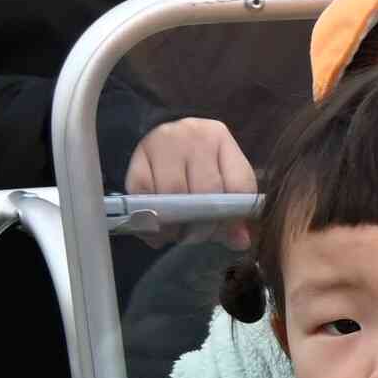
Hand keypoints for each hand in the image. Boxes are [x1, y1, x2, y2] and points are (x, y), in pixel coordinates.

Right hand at [123, 118, 256, 237]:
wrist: (167, 140)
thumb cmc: (202, 162)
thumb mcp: (225, 179)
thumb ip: (237, 211)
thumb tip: (240, 242)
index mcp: (221, 138)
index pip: (237, 186)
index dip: (232, 218)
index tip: (226, 234)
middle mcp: (192, 135)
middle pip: (205, 192)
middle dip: (203, 225)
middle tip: (198, 238)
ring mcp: (162, 142)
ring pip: (173, 194)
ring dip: (175, 224)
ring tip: (178, 234)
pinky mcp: (137, 156)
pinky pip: (143, 195)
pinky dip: (150, 219)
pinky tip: (158, 230)